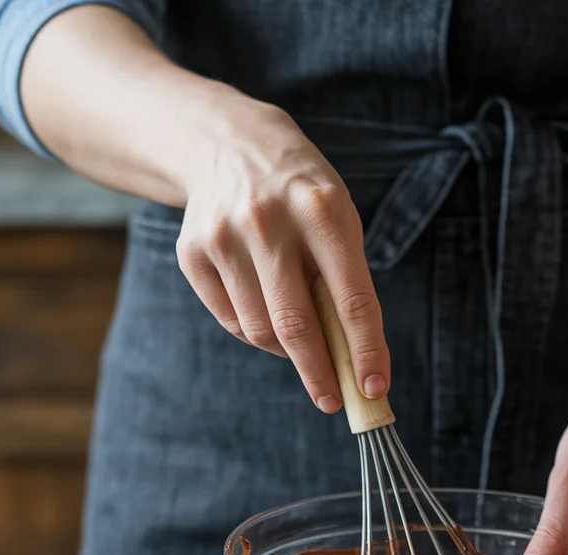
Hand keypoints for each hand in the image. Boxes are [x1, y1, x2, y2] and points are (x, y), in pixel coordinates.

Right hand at [175, 96, 388, 411]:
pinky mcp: (192, 252)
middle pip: (296, 325)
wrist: (224, 141)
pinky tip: (266, 309)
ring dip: (287, 351)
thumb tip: (351, 359)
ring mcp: (224, 237)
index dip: (366, 351)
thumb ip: (346, 281)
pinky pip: (232, 320)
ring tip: (300, 339)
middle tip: (333, 400)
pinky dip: (256, 332)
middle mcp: (268, 221)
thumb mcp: (337, 217)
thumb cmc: (300, 192)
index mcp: (321, 209)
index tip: (374, 388)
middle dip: (320, 373)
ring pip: (260, 330)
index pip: (351, 299)